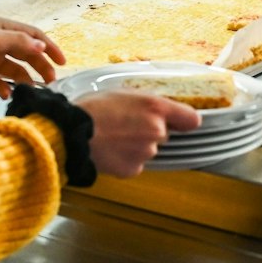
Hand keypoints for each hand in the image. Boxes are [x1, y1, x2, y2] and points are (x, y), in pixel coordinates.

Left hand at [0, 17, 63, 97]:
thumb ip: (20, 42)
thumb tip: (42, 46)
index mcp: (3, 28)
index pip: (32, 36)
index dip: (48, 47)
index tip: (61, 62)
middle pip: (26, 54)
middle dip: (40, 67)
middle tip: (51, 81)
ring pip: (15, 70)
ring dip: (26, 79)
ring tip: (34, 89)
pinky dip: (6, 89)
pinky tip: (8, 94)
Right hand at [74, 91, 202, 177]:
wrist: (70, 134)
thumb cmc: (92, 108)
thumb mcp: (123, 93)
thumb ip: (146, 103)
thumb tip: (159, 110)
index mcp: (155, 108)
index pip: (191, 119)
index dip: (185, 120)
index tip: (181, 122)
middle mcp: (156, 131)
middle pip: (163, 134)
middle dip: (150, 131)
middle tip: (126, 125)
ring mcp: (146, 153)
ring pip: (148, 150)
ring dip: (136, 146)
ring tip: (113, 137)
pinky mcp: (133, 169)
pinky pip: (135, 164)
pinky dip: (125, 159)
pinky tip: (110, 150)